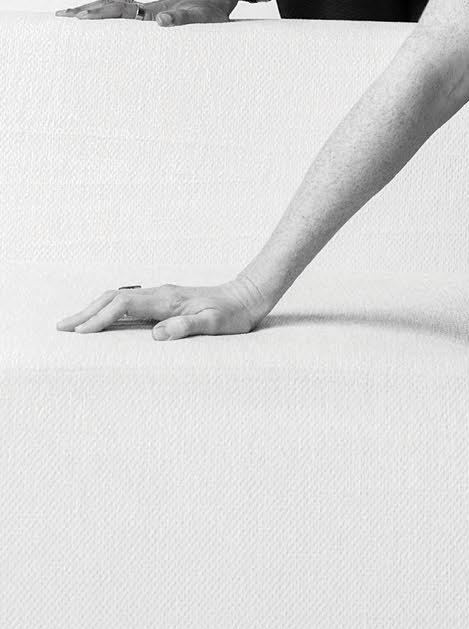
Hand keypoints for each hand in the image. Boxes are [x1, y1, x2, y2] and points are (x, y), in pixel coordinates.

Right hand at [57, 272, 278, 340]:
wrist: (247, 295)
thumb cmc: (233, 313)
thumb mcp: (215, 323)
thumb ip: (188, 327)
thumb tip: (156, 334)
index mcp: (167, 299)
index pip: (123, 306)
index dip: (100, 319)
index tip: (81, 334)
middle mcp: (159, 294)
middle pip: (113, 299)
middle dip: (86, 313)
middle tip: (62, 328)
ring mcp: (160, 296)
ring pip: (118, 299)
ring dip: (93, 310)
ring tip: (73, 324)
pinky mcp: (163, 301)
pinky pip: (128, 304)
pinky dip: (108, 311)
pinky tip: (101, 321)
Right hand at [58, 0, 241, 26]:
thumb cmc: (212, 12)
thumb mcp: (200, 18)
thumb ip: (181, 19)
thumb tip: (159, 20)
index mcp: (152, 11)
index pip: (119, 11)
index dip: (99, 14)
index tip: (79, 18)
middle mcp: (146, 10)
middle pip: (109, 6)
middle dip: (85, 10)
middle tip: (59, 16)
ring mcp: (148, 10)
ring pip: (114, 7)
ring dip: (93, 10)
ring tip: (71, 16)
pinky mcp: (153, 13)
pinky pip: (124, 13)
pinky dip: (107, 13)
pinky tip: (100, 17)